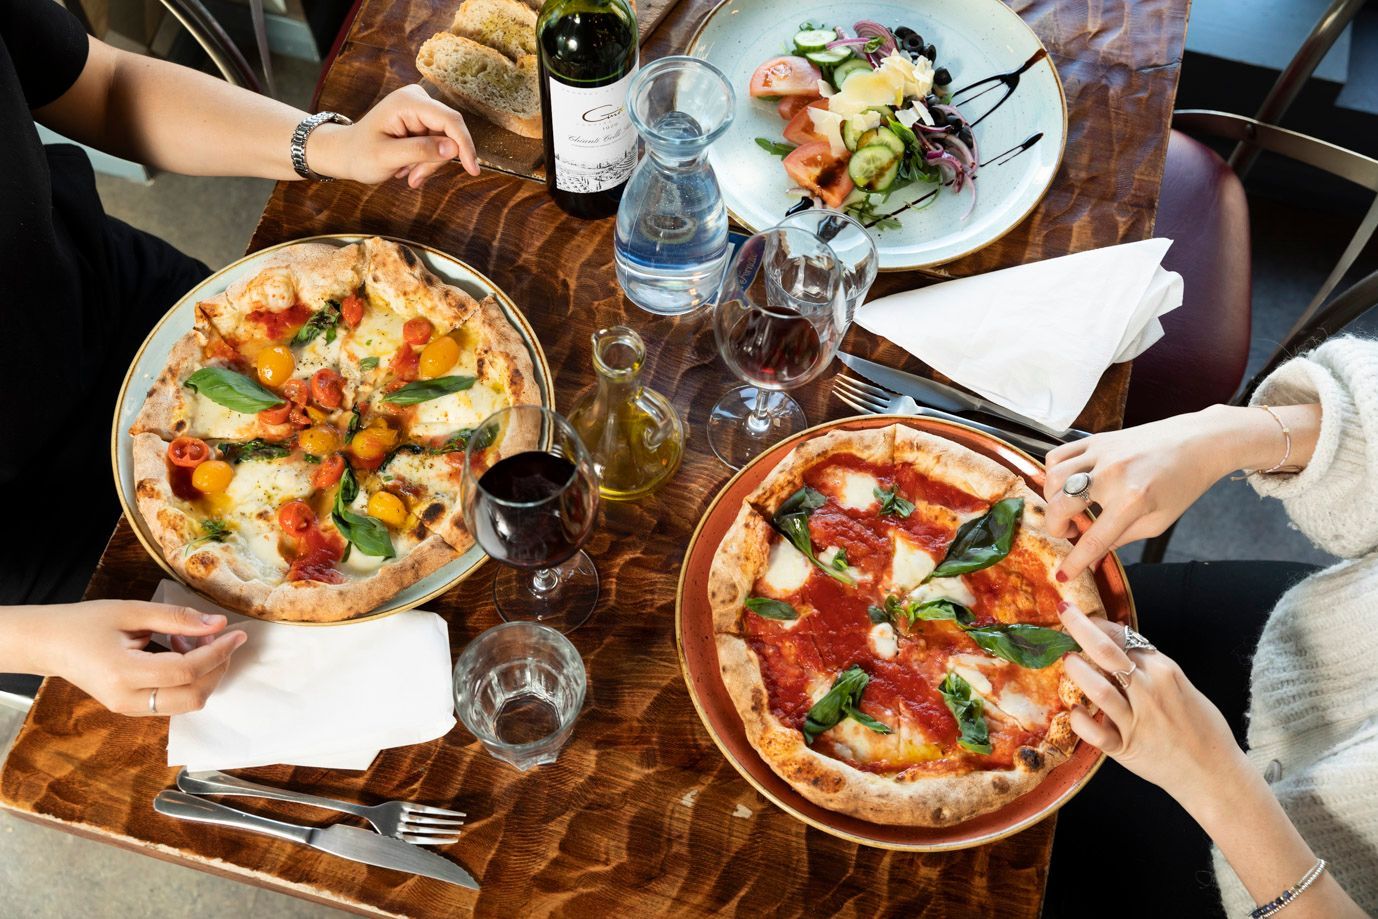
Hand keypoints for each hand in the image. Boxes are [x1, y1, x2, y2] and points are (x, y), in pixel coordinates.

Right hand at [16, 600, 247, 715]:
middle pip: (193, 697)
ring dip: (203, 672)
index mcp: (124, 674)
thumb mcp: (131, 611)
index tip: (237, 633)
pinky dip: (188, 678)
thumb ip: (177, 618)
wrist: (50, 644)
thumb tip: (218, 623)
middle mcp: (128, 700)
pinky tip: (177, 650)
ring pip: (186, 702)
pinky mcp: (133, 709)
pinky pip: (174, 700)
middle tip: (217, 635)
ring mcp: (129, 709)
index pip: (187, 671)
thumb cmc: (86, 623)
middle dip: (217, 667)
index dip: (218, 652)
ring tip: (188, 638)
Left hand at [307, 84, 479, 186]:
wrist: (345, 153)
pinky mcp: (422, 119)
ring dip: (429, 164)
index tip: (473, 169)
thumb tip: (453, 149)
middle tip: (414, 179)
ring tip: (407, 175)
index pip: (449, 120)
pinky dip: (426, 161)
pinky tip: (409, 168)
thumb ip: (420, 151)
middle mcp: (417, 99)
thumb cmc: (360, 154)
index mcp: (408, 102)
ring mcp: (421, 108)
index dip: (464, 144)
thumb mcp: (387, 157)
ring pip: (444, 142)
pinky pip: (437, 144)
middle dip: (435, 160)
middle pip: (448, 133)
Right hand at [1043, 407, 1241, 579]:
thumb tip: (1093, 559)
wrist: (1197, 443)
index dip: (1075, 561)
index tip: (1063, 574)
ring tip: (1068, 506)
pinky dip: (1054, 473)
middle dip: (1056, 527)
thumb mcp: (1157, 522)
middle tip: (1069, 532)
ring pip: (1053, 478)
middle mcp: (1112, 475)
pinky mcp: (1096, 439)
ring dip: (1053, 500)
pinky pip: (1057, 455)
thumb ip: (1121, 539)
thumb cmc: (1182, 485)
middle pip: (1061, 506)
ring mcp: (1101, 453)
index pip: (1093, 539)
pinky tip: (1068, 483)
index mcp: (1133, 500)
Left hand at [1057, 602, 1245, 808]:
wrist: (1215, 772)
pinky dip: (1079, 720)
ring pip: (1098, 689)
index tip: (1080, 615)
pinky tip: (1075, 712)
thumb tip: (1121, 642)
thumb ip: (1151, 667)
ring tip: (1068, 661)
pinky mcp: (1125, 748)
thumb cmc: (1199, 727)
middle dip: (1080, 627)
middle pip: (1107, 652)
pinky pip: (1094, 732)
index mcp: (1165, 671)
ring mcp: (1137, 720)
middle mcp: (1149, 691)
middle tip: (1063, 613)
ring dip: (1077, 672)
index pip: (1124, 639)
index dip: (1099, 625)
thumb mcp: (1181, 686)